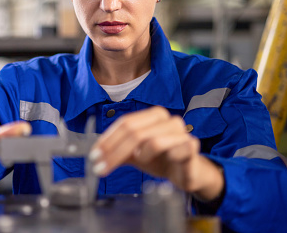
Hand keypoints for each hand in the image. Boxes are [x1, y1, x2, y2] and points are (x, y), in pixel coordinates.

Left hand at [89, 106, 223, 200]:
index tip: (94, 155)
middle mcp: (168, 119)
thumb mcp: (134, 154)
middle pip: (134, 132)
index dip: (107, 140)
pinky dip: (163, 159)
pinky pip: (175, 152)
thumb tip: (95, 155)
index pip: (125, 123)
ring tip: (140, 160)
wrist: (187, 172)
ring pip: (152, 141)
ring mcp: (181, 132)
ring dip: (140, 155)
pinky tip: (162, 162)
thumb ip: (116, 151)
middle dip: (114, 151)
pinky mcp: (192, 147)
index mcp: (153, 115)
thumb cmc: (161, 158)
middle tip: (101, 166)